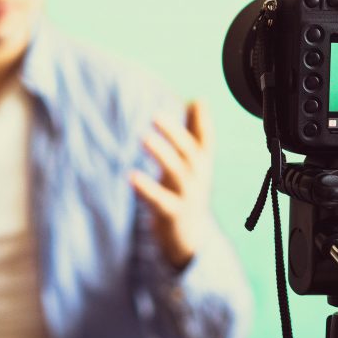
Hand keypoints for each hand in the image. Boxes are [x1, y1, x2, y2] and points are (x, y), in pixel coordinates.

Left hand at [130, 101, 213, 270]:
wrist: (189, 238)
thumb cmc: (187, 191)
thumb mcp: (193, 162)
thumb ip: (196, 131)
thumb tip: (198, 99)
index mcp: (201, 164)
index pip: (206, 140)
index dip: (203, 122)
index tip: (197, 100)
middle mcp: (198, 178)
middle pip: (190, 153)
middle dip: (175, 133)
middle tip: (156, 115)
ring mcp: (187, 197)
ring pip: (177, 173)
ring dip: (162, 155)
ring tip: (145, 137)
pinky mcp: (173, 215)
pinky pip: (160, 201)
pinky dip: (147, 189)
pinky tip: (131, 176)